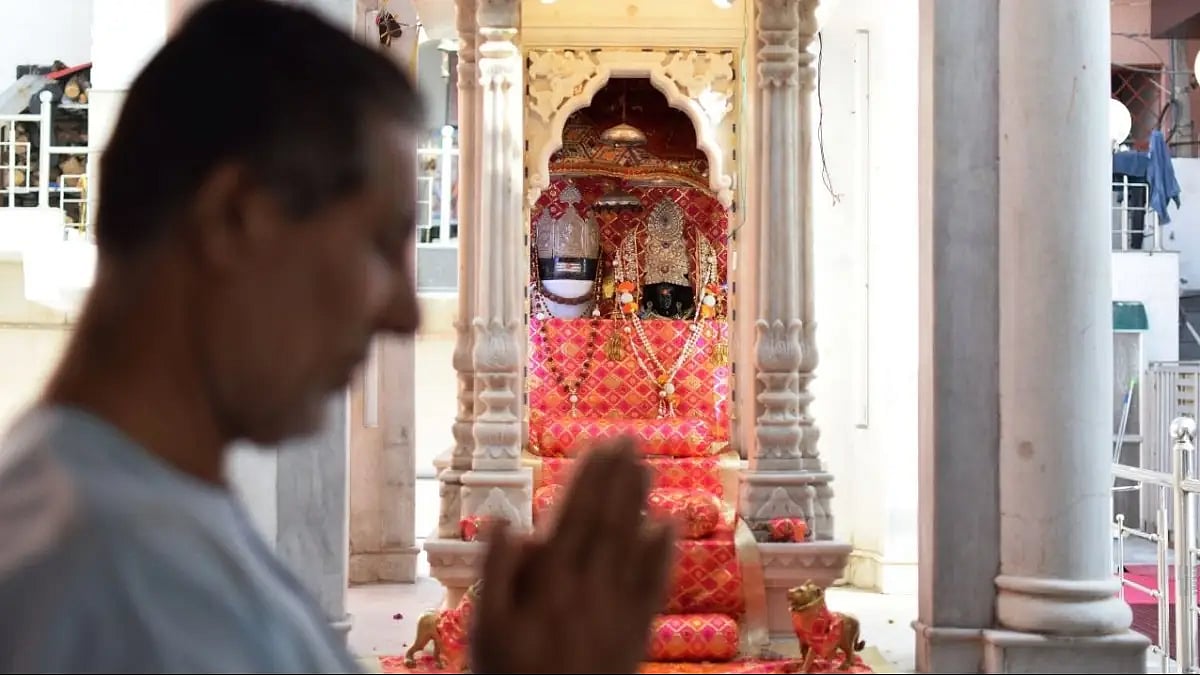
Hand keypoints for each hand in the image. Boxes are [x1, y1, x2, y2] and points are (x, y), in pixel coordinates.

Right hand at [469, 437, 675, 673]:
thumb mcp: (485, 629)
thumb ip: (497, 572)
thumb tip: (505, 520)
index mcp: (550, 581)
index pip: (574, 515)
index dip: (589, 477)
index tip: (600, 443)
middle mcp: (589, 587)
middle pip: (607, 521)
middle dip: (617, 477)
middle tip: (629, 438)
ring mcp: (617, 609)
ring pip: (632, 543)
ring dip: (640, 502)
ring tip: (646, 466)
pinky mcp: (635, 632)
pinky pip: (653, 584)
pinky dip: (662, 552)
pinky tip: (668, 526)